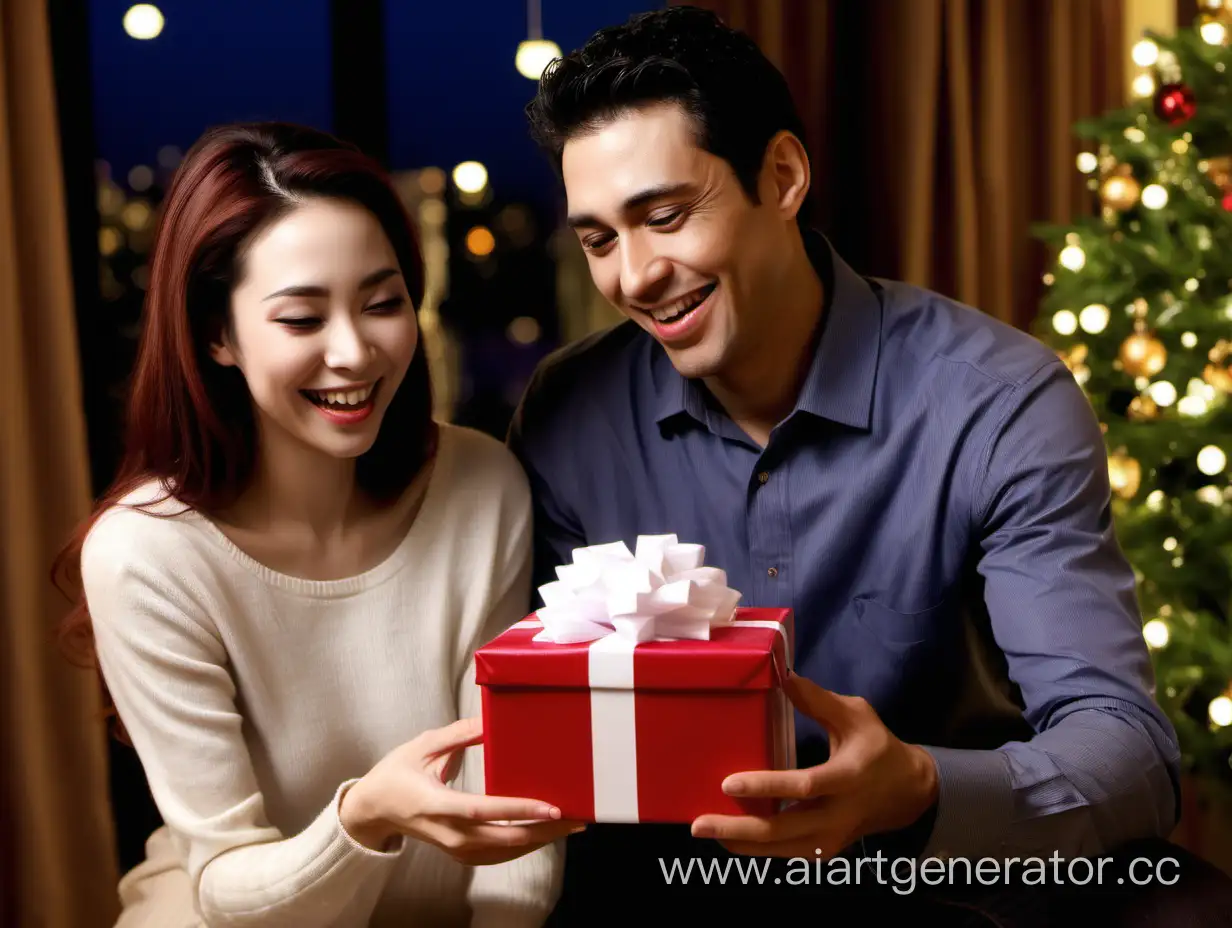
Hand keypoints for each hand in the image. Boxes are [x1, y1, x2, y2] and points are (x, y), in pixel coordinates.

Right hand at [340, 717, 586, 863]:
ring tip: (570, 825)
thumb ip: (457, 735)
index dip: (518, 810)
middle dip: (543, 830)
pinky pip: (497, 855)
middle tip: (577, 817)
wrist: (373, 811)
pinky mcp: (459, 853)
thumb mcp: (421, 746)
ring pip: (504, 852)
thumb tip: (490, 720)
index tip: (551, 806)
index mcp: (435, 803)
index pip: (482, 811)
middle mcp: (447, 832)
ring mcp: (453, 847)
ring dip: (539, 839)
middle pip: (502, 839)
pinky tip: (544, 833)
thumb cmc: (395, 774)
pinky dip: (523, 845)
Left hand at [689, 672, 938, 858]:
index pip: (803, 787)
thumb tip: (785, 678)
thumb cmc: (878, 748)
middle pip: (782, 829)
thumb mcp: (857, 716)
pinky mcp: (824, 850)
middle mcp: (837, 815)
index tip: (727, 784)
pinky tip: (730, 837)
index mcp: (846, 778)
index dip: (764, 786)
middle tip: (699, 825)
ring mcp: (831, 839)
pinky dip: (756, 847)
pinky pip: (785, 852)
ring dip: (740, 842)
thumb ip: (820, 700)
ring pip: (779, 848)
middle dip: (738, 829)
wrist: (909, 794)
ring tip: (705, 830)